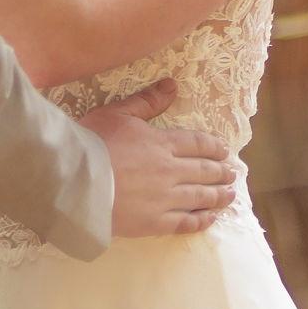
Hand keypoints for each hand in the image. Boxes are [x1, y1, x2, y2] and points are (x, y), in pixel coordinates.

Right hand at [87, 80, 236, 237]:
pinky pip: (184, 222)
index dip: (213, 147)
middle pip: (203, 171)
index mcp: (162, 143)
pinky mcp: (154, 222)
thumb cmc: (92, 143)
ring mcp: (164, 198)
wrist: (75, 180)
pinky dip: (201, 221)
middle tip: (232, 174)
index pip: (196, 144)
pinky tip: (210, 219)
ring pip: (199, 197)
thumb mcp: (118, 113)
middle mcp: (170, 171)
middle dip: (220, 172)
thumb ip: (147, 101)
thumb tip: (172, 85)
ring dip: (218, 196)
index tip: (224, 151)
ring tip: (230, 195)